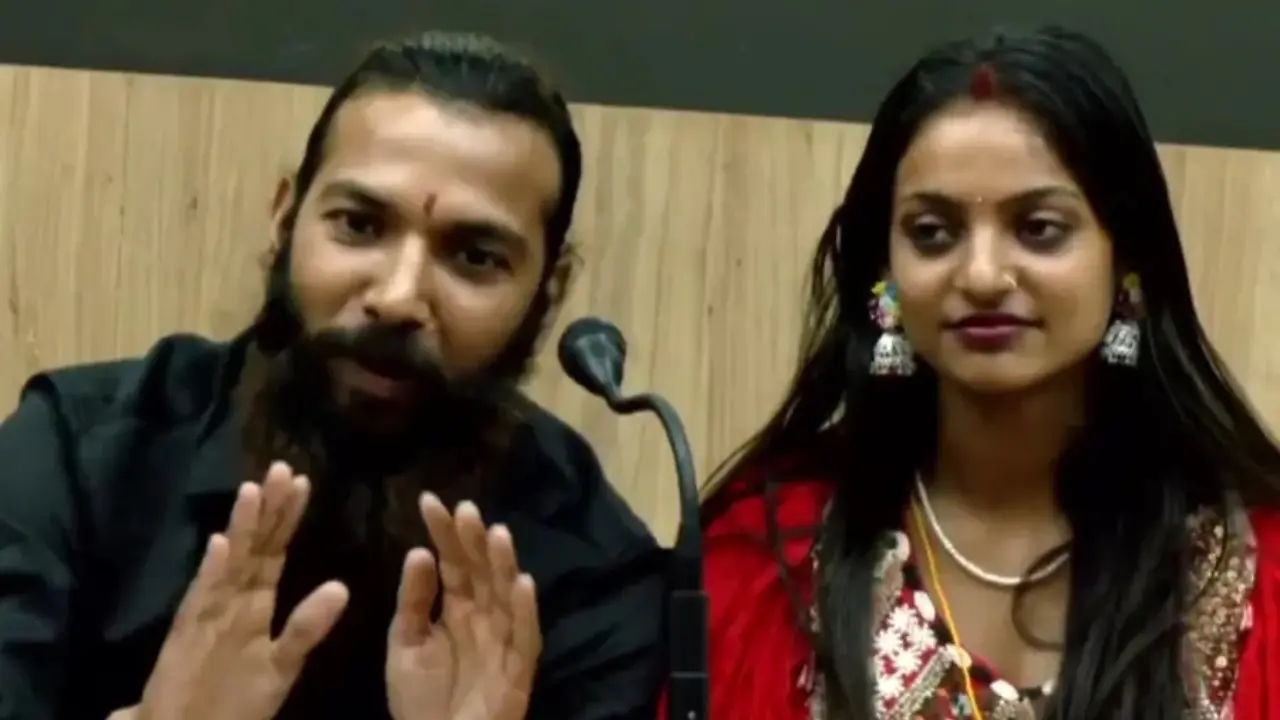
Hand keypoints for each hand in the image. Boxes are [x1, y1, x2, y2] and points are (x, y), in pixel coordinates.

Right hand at [128, 462, 348, 719]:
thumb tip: (342, 587)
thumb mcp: (283, 665)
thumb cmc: (234, 702)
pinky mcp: (187, 634)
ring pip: (228, 562)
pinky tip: (221, 544)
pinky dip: (212, 572)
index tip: (303, 482)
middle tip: (282, 467)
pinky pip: (202, 599)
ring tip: (253, 491)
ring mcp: (207, 612)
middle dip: (267, 508)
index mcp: (255, 603)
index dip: (287, 518)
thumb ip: (308, 627)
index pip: (275, 551)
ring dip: (240, 527)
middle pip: (253, 546)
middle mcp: (231, 599)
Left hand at [385, 494, 541, 719]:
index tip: (428, 501)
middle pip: (482, 571)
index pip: (453, 561)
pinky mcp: (518, 668)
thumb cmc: (421, 700)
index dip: (444, 533)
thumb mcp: (406, 644)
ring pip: (507, 595)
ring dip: (503, 565)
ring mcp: (504, 639)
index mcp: (457, 607)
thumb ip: (413, 601)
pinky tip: (522, 583)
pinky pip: (525, 636)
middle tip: (465, 510)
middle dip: (475, 540)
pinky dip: (525, 611)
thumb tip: (418, 552)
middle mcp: (484, 616)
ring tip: (495, 534)